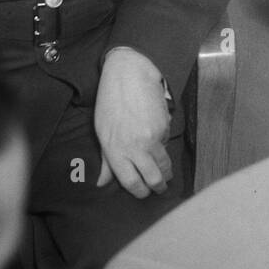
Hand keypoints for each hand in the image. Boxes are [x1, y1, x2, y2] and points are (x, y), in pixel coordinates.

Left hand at [94, 47, 171, 197]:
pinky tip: (158, 142)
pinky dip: (164, 147)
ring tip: (165, 176)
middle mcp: (134, 147)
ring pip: (164, 165)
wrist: (129, 75)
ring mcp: (151, 137)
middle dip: (158, 187)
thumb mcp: (102, 132)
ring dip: (166, 173)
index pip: (130, 182)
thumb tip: (101, 183)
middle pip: (152, 178)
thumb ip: (105, 160)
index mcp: (114, 150)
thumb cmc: (110, 103)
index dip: (139, 192)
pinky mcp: (164, 127)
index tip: (143, 193)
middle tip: (159, 188)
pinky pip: (166, 144)